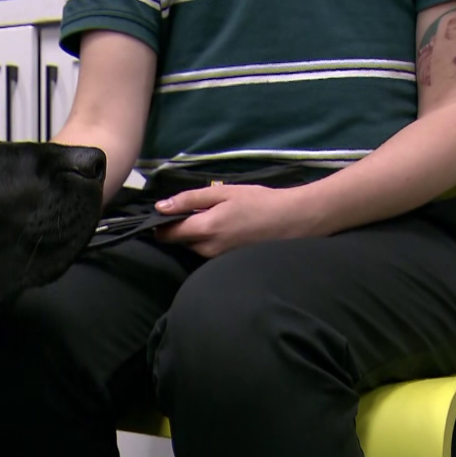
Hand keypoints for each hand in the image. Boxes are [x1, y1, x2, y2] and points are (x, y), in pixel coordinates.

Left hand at [153, 184, 318, 257]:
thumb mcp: (223, 193)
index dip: (160, 224)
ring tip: (217, 217)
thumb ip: (190, 200)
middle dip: (182, 227)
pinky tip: (227, 229)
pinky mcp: (228, 263)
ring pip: (195, 247)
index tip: (165, 212)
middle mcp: (208, 250)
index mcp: (205, 230)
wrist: (294, 219)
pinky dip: (210, 241)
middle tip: (199, 209)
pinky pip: (209, 252)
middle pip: (180, 241)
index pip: (167, 234)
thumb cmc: (259, 202)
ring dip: (197, 234)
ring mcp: (218, 260)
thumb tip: (160, 207)